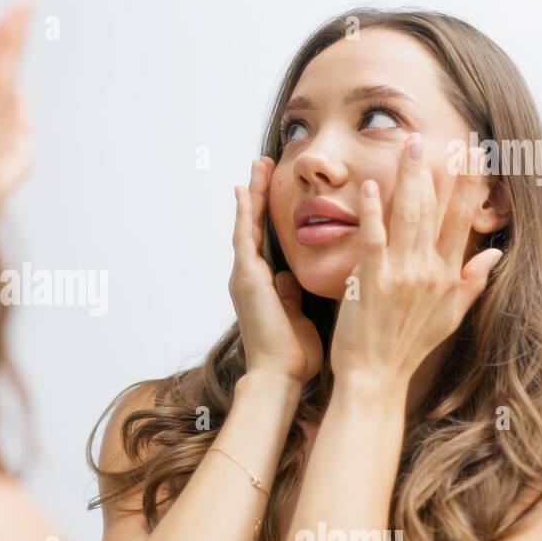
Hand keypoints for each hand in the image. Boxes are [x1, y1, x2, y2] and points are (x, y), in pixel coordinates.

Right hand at [230, 157, 322, 384]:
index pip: (265, 240)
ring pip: (247, 226)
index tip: (273, 186)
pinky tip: (246, 191)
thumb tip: (290, 279)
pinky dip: (246, 214)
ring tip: (255, 167)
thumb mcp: (296, 315)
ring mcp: (244, 277)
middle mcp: (249, 277)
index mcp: (262, 285)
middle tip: (261, 165)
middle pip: (252, 226)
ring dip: (251, 196)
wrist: (280, 375)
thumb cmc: (293, 354)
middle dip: (257, 195)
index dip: (268, 212)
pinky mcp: (246, 279)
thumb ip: (291, 295)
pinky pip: (245, 239)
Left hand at [329, 134, 502, 389]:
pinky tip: (375, 187)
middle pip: (437, 211)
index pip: (462, 221)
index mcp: (447, 276)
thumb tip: (494, 253)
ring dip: (411, 180)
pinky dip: (375, 213)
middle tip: (445, 138)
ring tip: (410, 147)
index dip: (469, 187)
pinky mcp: (372, 282)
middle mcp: (429, 271)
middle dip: (442, 172)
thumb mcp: (449, 317)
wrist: (375, 377)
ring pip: (409, 218)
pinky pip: (374, 240)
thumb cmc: (406, 348)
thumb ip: (472, 282)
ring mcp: (401, 275)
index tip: (475, 156)